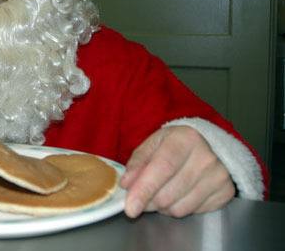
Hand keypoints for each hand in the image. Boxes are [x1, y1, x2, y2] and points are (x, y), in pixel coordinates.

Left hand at [120, 125, 234, 217]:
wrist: (210, 144)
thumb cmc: (176, 144)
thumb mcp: (154, 143)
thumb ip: (137, 162)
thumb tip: (126, 184)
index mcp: (185, 139)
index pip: (162, 168)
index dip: (144, 190)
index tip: (130, 208)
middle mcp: (206, 158)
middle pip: (168, 194)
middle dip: (148, 201)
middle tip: (141, 196)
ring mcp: (219, 177)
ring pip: (179, 208)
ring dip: (163, 206)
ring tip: (162, 191)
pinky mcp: (226, 193)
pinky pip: (193, 213)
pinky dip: (180, 208)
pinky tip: (180, 194)